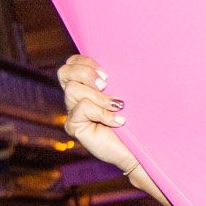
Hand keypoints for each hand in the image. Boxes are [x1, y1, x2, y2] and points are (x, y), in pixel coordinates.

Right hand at [57, 55, 141, 176]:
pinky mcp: (74, 126)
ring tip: (118, 106)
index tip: (107, 74)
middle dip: (86, 73)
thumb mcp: (127, 92)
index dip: (85, 61)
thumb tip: (120, 56)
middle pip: (64, 72)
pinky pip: (82, 109)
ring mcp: (74, 112)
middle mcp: (76, 97)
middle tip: (106, 83)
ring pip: (73, 90)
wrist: (141, 148)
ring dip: (99, 96)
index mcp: (86, 85)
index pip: (72, 63)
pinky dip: (103, 113)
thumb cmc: (138, 119)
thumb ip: (116, 77)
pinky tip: (118, 121)